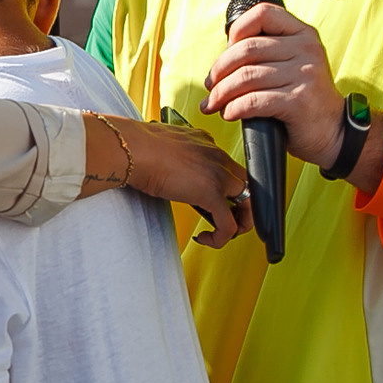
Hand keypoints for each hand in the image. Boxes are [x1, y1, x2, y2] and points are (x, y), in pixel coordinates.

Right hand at [101, 114, 250, 248]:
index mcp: (206, 143)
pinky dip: (221, 238)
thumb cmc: (138, 147)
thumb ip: (176, 158)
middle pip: (247, 184)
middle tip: (225, 219)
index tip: (214, 201)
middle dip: (241, 206)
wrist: (133, 149)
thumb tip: (171, 173)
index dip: (226, 188)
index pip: (229, 168)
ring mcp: (217, 174)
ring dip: (240, 223)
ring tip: (221, 232)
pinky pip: (229, 225)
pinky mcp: (211, 193)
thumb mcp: (164, 147)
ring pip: (250, 203)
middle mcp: (217, 156)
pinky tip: (205, 238)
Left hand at [202, 1, 346, 165]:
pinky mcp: (298, 101)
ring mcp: (305, 74)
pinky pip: (253, 101)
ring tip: (213, 104)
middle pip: (246, 49)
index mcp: (303, 34)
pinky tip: (229, 113)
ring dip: (221, 93)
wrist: (334, 132)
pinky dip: (234, 108)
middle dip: (219, 70)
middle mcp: (306, 49)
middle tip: (210, 86)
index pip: (263, 14)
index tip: (227, 55)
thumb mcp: (294, 64)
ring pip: (246, 77)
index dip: (237, 31)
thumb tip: (222, 60)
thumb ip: (268, 52)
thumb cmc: (304, 99)